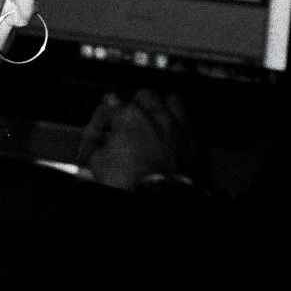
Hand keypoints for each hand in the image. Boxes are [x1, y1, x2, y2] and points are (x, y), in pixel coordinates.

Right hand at [77, 88, 198, 191]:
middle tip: (131, 119)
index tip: (102, 131)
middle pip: (145, 95)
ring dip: (163, 107)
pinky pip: (190, 120)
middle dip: (136, 104)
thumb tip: (95, 145)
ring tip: (157, 118)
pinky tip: (175, 131)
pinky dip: (182, 123)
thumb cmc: (133, 182)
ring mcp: (178, 125)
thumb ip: (95, 146)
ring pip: (172, 100)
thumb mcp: (100, 165)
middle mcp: (156, 115)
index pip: (110, 106)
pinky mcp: (195, 138)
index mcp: (129, 117)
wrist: (161, 195)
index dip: (103, 119)